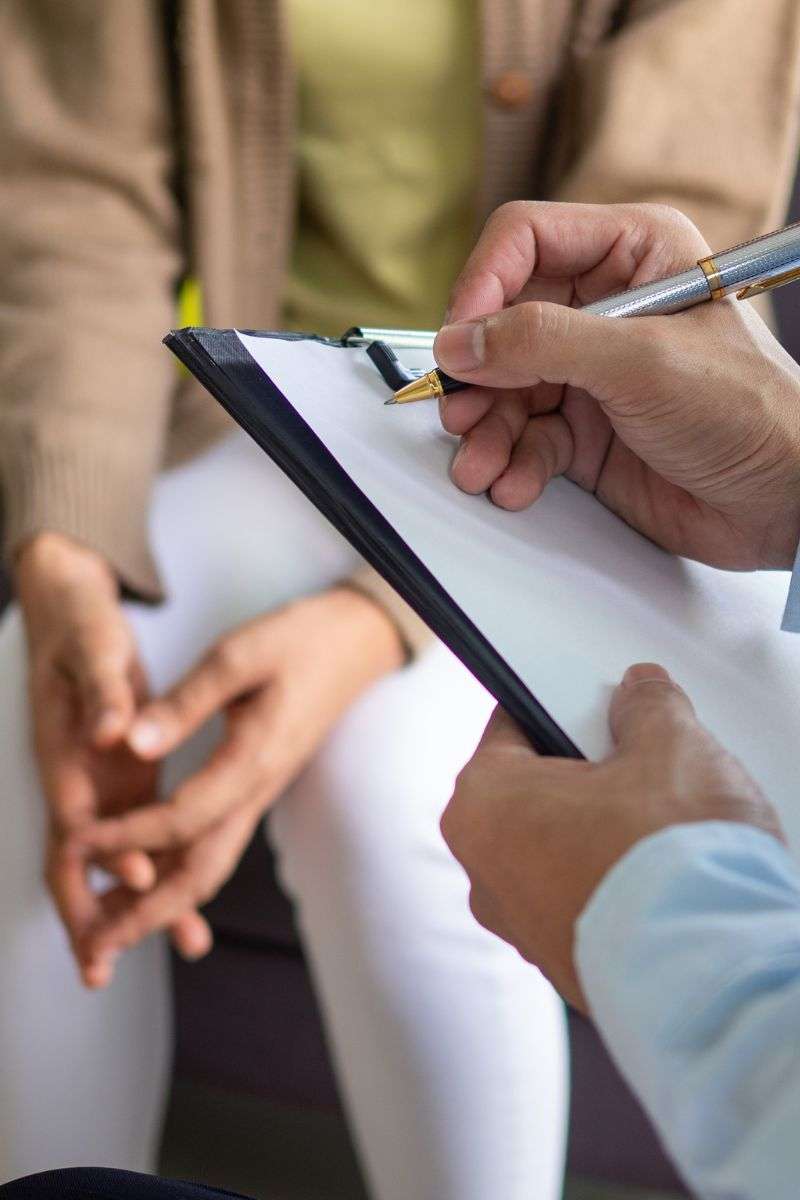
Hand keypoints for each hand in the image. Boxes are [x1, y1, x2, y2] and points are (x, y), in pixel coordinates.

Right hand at [16, 533, 208, 987]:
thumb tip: (109, 732)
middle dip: (91, 913)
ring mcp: (97, 783)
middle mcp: (76, 778)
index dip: (105, 853)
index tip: (142, 879)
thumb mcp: (93, 648)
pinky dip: (156, 870)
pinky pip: (135, 837)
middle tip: (102, 968)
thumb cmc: (80, 629)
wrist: (68, 611)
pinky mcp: (121, 778)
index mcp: (64, 752)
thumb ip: (102, 691)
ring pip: (111, 859)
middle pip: (77, 860)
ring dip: (133, 903)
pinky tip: (185, 897)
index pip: (78, 817)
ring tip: (179, 943)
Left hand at [71, 586, 404, 970]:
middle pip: (201, 870)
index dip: (128, 836)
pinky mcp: (256, 786)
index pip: (183, 818)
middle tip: (99, 942)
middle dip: (148, 911)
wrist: (356, 645)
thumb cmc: (300, 642)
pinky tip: (149, 879)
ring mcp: (259, 793)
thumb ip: (186, 703)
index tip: (80, 842)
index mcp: (253, 759)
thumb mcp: (238, 655)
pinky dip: (178, 872)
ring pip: (209, 865)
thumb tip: (133, 745)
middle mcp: (257, 789)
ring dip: (161, 903)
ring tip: (113, 928)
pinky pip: (216, 844)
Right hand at [434, 201, 799, 570]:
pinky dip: (512, 463)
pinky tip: (515, 482)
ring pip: (505, 388)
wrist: (782, 502)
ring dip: (487, 430)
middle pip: (503, 322)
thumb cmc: (750, 413)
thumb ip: (544, 343)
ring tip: (482, 464)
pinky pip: (526, 437)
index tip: (462, 338)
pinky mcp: (587, 430)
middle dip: (478, 374)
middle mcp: (606, 308)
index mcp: (633, 254)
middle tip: (462, 410)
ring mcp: (593, 372)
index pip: (527, 241)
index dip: (483, 284)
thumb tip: (464, 341)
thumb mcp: (642, 362)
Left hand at [441, 664, 784, 1010]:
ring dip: (604, 834)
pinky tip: (663, 877)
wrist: (712, 973)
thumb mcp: (670, 747)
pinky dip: (617, 885)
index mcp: (482, 804)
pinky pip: (585, 902)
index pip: (512, 727)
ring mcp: (523, 930)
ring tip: (663, 826)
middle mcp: (485, 874)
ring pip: (560, 851)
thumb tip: (640, 692)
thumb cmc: (670, 863)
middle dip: (588, 776)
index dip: (563, 709)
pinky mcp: (565, 969)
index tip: (597, 707)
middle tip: (644, 766)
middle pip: (535, 792)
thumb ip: (648, 707)